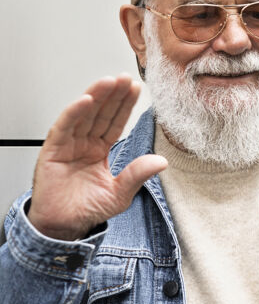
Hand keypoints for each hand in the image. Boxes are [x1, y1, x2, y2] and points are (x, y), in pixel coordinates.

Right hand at [28, 74, 166, 240]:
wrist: (63, 225)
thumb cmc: (87, 210)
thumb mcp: (120, 193)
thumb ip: (137, 175)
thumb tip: (161, 162)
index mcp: (100, 150)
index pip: (115, 123)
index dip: (125, 106)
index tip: (136, 89)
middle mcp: (84, 143)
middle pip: (101, 113)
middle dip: (114, 95)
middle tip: (126, 78)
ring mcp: (69, 144)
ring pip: (84, 114)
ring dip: (97, 96)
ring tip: (110, 81)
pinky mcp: (53, 149)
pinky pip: (65, 126)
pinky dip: (74, 112)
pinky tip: (87, 100)